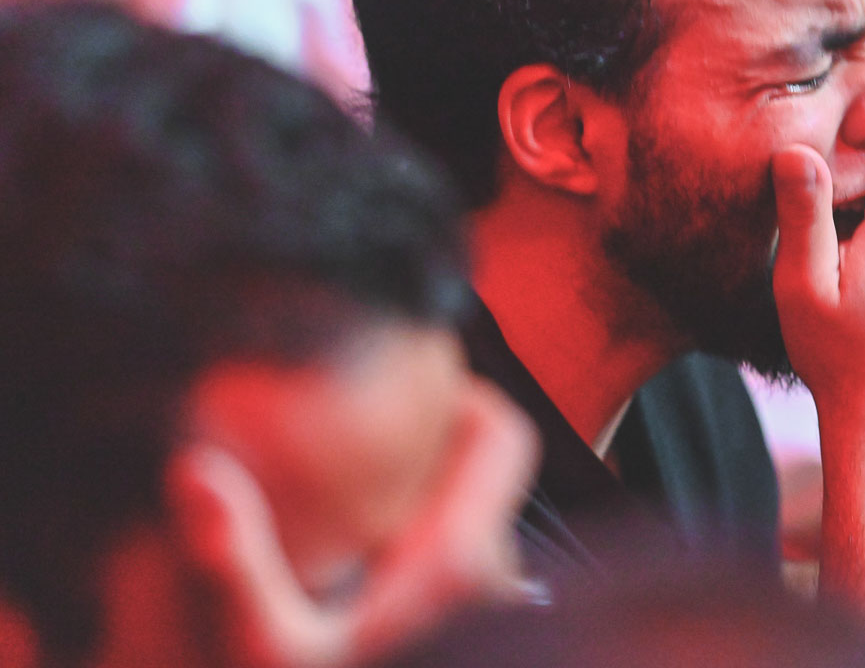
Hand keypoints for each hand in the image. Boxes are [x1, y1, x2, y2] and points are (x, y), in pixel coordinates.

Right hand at [167, 379, 538, 667]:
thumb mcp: (266, 655)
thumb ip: (235, 562)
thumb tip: (195, 470)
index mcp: (462, 556)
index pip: (503, 433)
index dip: (463, 397)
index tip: (403, 389)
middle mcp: (493, 577)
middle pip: (484, 471)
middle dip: (431, 447)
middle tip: (361, 437)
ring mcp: (492, 609)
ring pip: (474, 517)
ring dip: (424, 501)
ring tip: (353, 495)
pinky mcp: (481, 635)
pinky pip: (463, 562)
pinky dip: (422, 546)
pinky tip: (360, 565)